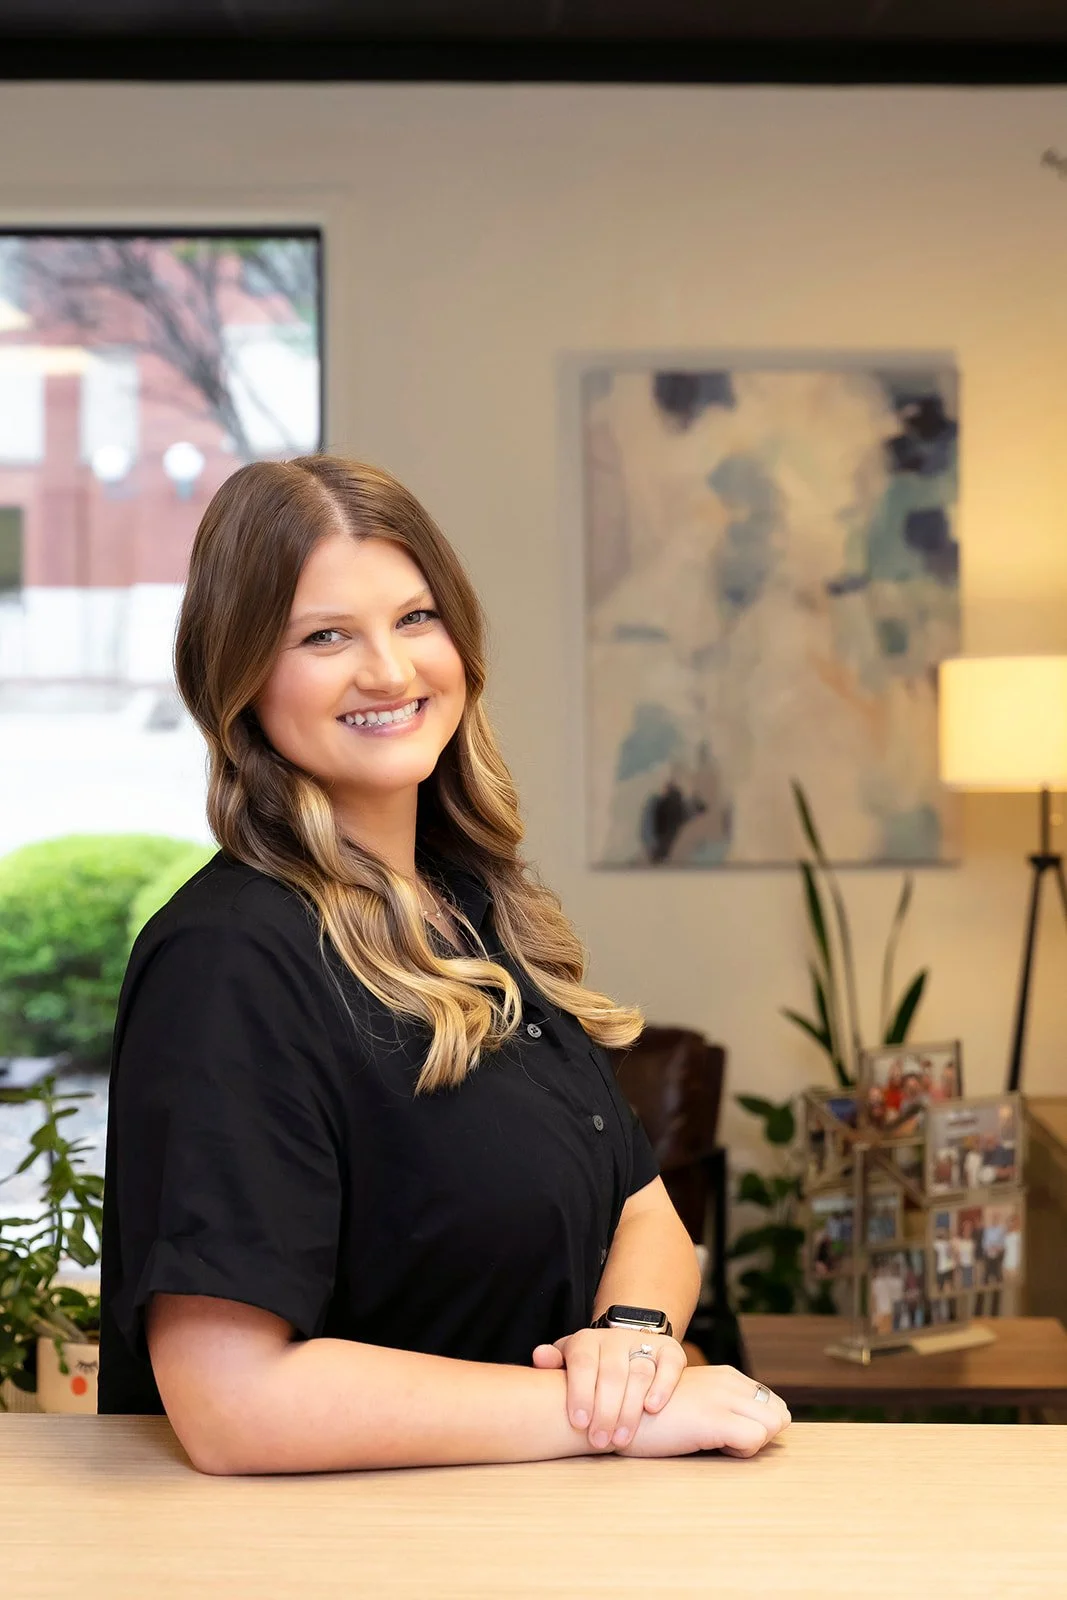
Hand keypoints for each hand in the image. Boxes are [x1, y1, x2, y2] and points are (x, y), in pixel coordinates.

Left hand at [531, 1327, 685, 1450]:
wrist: (627, 1347)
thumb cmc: (590, 1368)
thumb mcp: (568, 1364)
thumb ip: (553, 1363)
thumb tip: (539, 1356)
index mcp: (586, 1341)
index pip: (583, 1363)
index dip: (580, 1392)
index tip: (579, 1423)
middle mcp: (615, 1339)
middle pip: (611, 1373)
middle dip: (605, 1411)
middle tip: (599, 1442)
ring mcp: (644, 1344)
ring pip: (639, 1373)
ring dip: (630, 1409)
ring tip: (621, 1439)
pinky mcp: (669, 1351)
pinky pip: (668, 1365)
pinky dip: (662, 1386)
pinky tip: (652, 1408)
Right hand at [616, 1364, 790, 1458]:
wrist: (617, 1414)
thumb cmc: (653, 1416)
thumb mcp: (693, 1400)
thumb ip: (721, 1406)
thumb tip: (754, 1429)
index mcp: (726, 1375)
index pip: (771, 1403)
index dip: (758, 1425)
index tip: (731, 1434)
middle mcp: (728, 1380)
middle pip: (779, 1413)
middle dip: (763, 1434)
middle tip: (729, 1442)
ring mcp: (722, 1397)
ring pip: (774, 1423)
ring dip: (754, 1442)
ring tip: (720, 1444)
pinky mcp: (715, 1418)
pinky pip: (756, 1439)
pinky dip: (742, 1452)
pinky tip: (711, 1447)